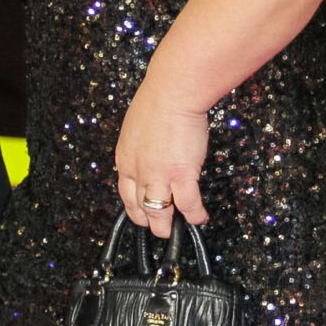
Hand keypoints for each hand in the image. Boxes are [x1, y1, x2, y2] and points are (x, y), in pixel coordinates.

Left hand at [114, 87, 209, 240]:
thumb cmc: (157, 100)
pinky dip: (195, 215)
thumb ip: (140, 145)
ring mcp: (158, 176)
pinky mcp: (181, 175)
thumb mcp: (136, 127)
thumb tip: (150, 150)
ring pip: (159, 213)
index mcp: (125, 159)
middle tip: (158, 229)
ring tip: (175, 231)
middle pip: (140, 208)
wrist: (172, 93)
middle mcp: (138, 172)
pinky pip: (188, 204)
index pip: (126, 193)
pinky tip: (200, 218)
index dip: (134, 208)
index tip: (141, 214)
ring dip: (167, 226)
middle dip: (149, 222)